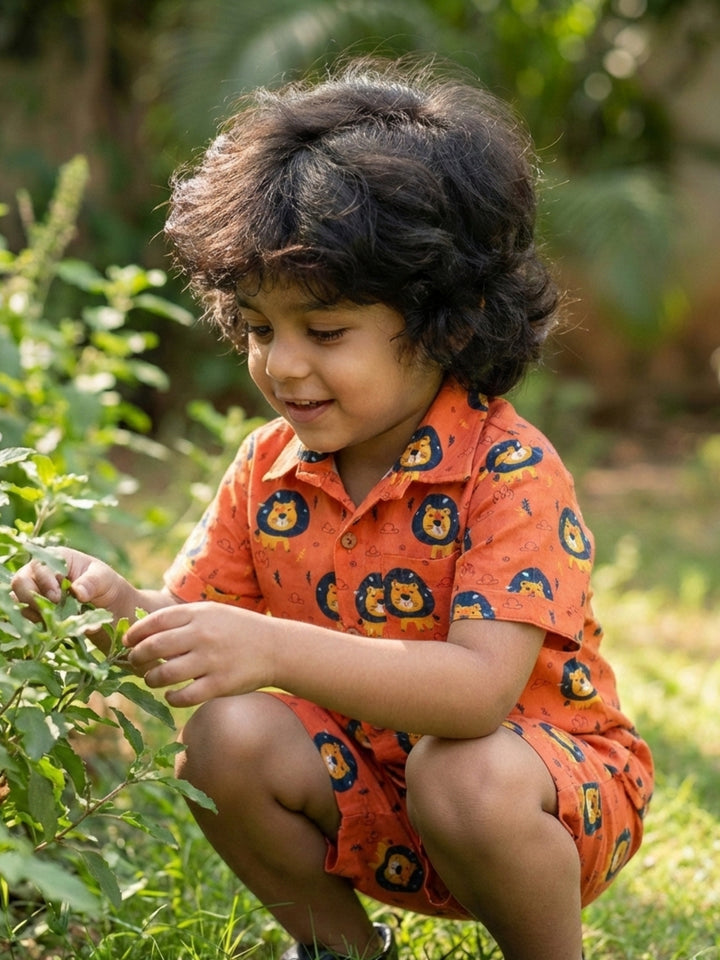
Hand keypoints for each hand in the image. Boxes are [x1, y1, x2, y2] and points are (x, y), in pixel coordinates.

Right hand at [11, 547, 130, 619]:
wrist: (108, 603)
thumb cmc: (106, 583)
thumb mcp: (104, 578)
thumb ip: (92, 583)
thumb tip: (77, 592)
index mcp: (56, 558)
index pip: (38, 566)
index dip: (43, 582)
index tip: (56, 598)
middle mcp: (40, 573)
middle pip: (20, 583)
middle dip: (31, 599)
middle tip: (50, 612)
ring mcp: (36, 592)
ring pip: (19, 602)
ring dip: (34, 614)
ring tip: (54, 623)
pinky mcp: (36, 610)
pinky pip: (27, 618)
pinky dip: (37, 625)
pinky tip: (53, 629)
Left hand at [123, 602, 273, 707]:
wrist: (275, 647)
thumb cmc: (237, 630)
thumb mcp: (212, 613)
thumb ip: (182, 619)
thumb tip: (143, 630)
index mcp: (199, 614)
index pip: (155, 621)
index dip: (135, 632)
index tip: (127, 641)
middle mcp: (202, 635)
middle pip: (154, 647)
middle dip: (137, 657)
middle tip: (134, 662)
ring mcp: (211, 661)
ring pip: (164, 674)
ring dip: (151, 679)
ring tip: (152, 679)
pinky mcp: (219, 684)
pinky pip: (184, 696)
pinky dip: (172, 698)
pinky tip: (172, 695)